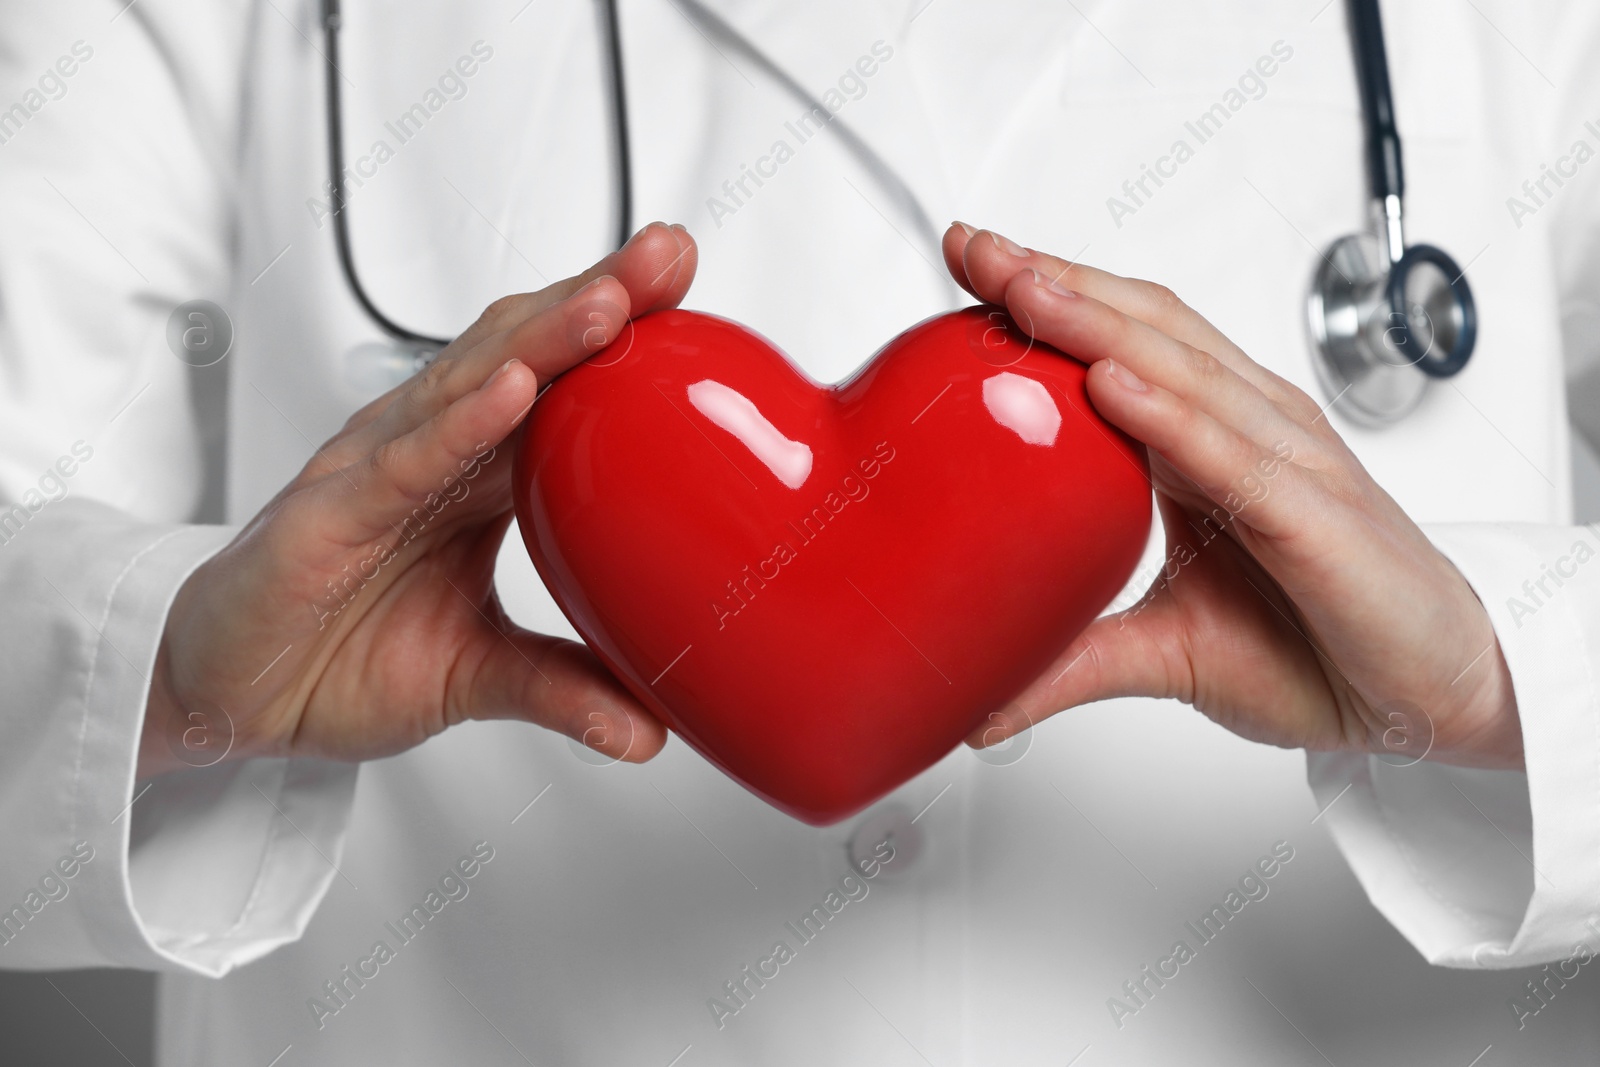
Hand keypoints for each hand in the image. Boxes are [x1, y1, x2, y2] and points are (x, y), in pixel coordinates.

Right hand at [138, 223, 699, 777]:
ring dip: (542, 339)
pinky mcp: (328, 513)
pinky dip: (456, 423)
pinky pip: (402, 460)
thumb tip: (651, 731)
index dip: (623, 335)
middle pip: (525, 356)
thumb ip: (562, 688)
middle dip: (600, 298)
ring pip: (466, 386)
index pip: (561, 387)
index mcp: (481, 475)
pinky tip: (510, 389)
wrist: (231, 699)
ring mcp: (379, 471)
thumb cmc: (341, 659)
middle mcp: (435, 452)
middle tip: (672, 252)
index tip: (695, 292)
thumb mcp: (477, 678)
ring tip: (612, 300)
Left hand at [946, 224, 1522, 769]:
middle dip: (1054, 282)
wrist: (1434, 695)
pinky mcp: (1317, 516)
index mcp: (1208, 440)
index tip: (968, 263)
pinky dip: (1171, 417)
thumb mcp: (1164, 652)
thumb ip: (1073, 659)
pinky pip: (1236, 456)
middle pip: (1144, 330)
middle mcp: (1248, 429)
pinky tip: (1112, 389)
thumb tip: (979, 709)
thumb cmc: (1319, 646)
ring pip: (1186, 372)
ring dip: (1098, 325)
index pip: (1121, 343)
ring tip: (1022, 289)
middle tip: (974, 248)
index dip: (1048, 296)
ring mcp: (1286, 462)